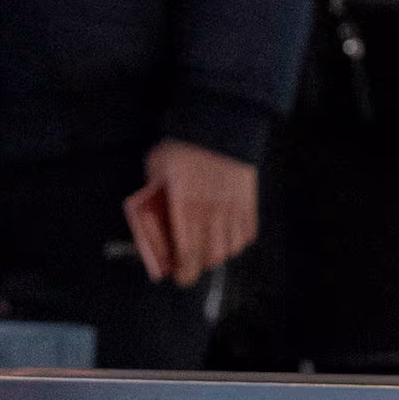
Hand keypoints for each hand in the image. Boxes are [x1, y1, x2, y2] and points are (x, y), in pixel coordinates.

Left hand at [125, 139, 260, 282]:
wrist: (220, 122)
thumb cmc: (184, 146)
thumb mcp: (156, 170)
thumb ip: (153, 197)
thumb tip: (149, 219)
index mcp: (185, 206)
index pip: (186, 253)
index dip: (182, 271)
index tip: (178, 276)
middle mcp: (212, 213)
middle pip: (209, 258)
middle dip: (196, 265)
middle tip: (188, 261)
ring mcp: (234, 209)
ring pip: (228, 250)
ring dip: (215, 254)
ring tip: (206, 247)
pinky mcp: (249, 204)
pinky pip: (245, 236)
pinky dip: (235, 241)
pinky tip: (224, 234)